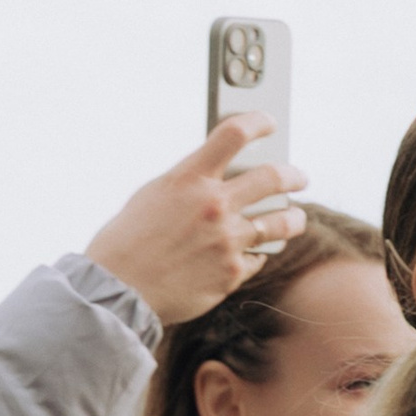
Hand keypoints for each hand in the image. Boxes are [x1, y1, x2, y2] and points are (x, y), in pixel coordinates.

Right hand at [85, 117, 308, 324]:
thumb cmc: (125, 244)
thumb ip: (188, 184)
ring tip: (295, 219)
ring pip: (281, 222)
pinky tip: (249, 255)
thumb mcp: (152, 198)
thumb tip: (214, 178)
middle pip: (274, 177)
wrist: (116, 292)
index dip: (258, 122)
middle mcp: (214, 205)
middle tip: (299, 179)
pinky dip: (255, 255)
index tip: (268, 124)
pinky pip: (257, 258)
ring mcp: (227, 240)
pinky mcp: (231, 273)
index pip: (234, 133)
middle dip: (294, 176)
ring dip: (292, 219)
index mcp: (188, 179)